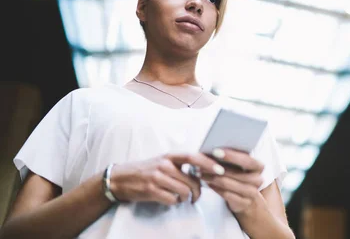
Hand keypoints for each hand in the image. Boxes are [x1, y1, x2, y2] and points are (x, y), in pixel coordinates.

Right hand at [109, 153, 224, 204]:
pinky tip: (170, 200)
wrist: (120, 179)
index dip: (208, 163)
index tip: (220, 169)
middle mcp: (164, 165)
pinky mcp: (151, 190)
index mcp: (170, 156)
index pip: (193, 156)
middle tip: (197, 196)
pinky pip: (172, 200)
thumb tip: (204, 170)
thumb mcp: (164, 162)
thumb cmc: (147, 170)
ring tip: (181, 198)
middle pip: (191, 180)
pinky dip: (174, 202)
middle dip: (198, 191)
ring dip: (186, 198)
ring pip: (183, 191)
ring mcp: (157, 177)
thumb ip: (181, 164)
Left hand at [202, 148, 264, 213]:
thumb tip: (214, 147)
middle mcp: (258, 179)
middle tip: (200, 163)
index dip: (231, 156)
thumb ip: (231, 156)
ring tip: (200, 173)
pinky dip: (215, 188)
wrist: (246, 196)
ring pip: (228, 184)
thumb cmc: (239, 174)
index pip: (246, 160)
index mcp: (259, 166)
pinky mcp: (244, 203)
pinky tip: (207, 182)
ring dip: (212, 178)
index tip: (215, 151)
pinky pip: (226, 195)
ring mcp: (253, 193)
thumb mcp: (238, 164)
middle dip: (216, 168)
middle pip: (235, 174)